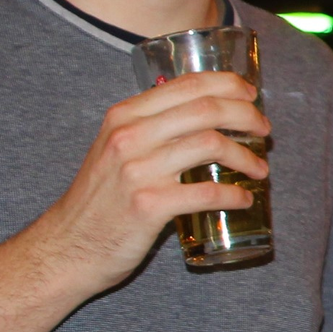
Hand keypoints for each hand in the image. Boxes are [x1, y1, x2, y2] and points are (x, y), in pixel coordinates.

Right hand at [27, 71, 269, 292]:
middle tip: (264, 131)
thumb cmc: (100, 200)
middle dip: (246, 116)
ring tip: (260, 169)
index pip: (187, 85)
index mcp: (124, 116)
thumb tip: (204, 115)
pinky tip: (244, 199)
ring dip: (246, 156)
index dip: (228, 85)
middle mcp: (130, 136)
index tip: (251, 96)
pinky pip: (207, 192)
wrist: (68, 246)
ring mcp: (139, 171)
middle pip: (206, 110)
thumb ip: (149, 129)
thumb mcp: (115, 149)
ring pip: (211, 145)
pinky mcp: (149, 206)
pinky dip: (234, 195)